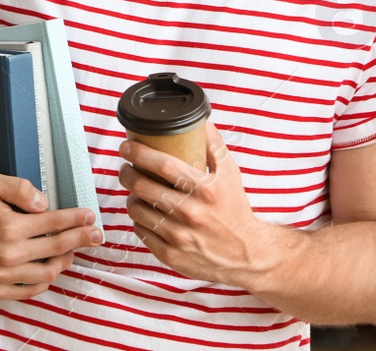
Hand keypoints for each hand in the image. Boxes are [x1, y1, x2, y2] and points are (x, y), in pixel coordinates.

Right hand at [0, 172, 100, 300]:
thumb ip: (20, 188)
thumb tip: (45, 203)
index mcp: (9, 227)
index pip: (54, 223)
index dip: (76, 219)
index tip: (90, 217)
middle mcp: (8, 254)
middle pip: (57, 248)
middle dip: (81, 239)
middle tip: (96, 235)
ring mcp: (2, 275)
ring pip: (48, 273)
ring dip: (65, 260)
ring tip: (72, 250)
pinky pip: (30, 290)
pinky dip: (45, 281)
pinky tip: (50, 269)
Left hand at [119, 121, 277, 285]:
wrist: (249, 255)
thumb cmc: (235, 210)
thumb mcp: (231, 174)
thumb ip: (214, 145)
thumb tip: (199, 120)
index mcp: (205, 189)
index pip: (162, 164)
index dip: (138, 152)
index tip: (126, 147)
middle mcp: (191, 213)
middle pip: (142, 186)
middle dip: (127, 173)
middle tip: (127, 168)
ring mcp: (179, 236)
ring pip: (136, 209)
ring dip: (131, 197)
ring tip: (136, 191)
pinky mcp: (171, 255)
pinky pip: (141, 231)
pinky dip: (139, 220)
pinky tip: (146, 214)